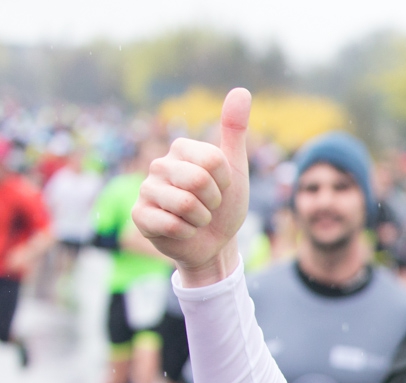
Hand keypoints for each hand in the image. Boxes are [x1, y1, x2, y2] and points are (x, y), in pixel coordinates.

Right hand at [132, 87, 251, 286]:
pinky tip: (183, 231)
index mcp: (181, 150)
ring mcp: (146, 190)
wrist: (214, 243)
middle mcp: (159, 165)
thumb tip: (241, 90)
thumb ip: (235, 131)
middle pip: (198, 181)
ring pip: (185, 203)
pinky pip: (170, 223)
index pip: (214, 161)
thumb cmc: (224, 205)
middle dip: (214, 202)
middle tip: (209, 207)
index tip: (222, 188)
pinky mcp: (139, 215)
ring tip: (197, 219)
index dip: (226, 182)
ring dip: (202, 219)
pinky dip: (187, 232)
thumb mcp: (235, 168)